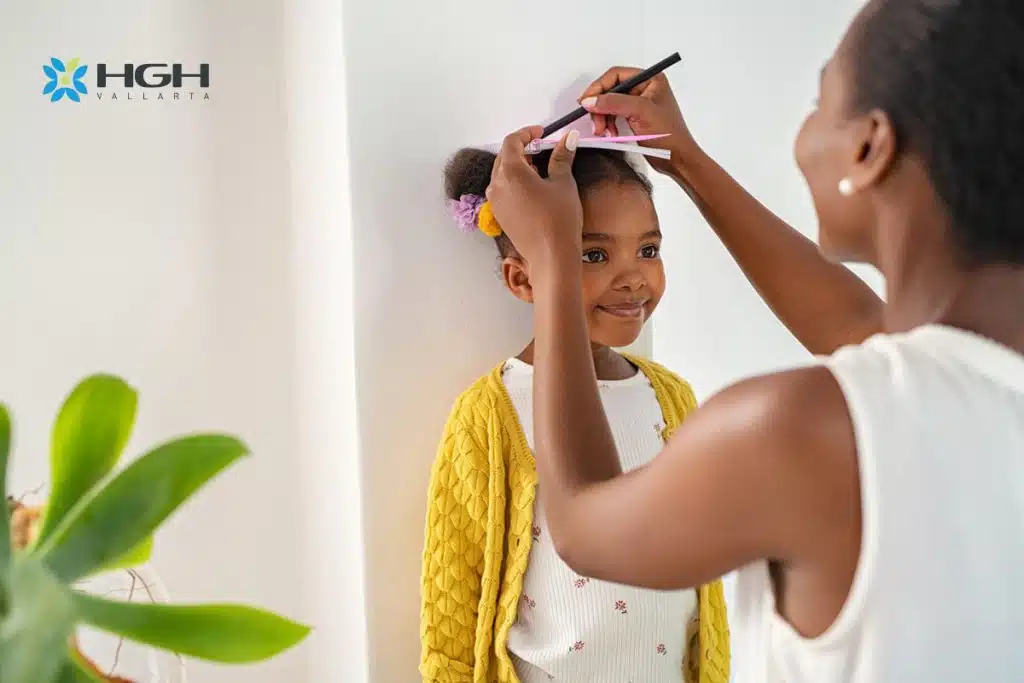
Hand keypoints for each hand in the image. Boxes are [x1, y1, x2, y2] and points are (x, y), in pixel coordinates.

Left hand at [487, 126, 583, 271]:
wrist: (551, 256)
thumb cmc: (559, 218)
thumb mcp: (563, 183)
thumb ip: (562, 157)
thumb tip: (569, 138)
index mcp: (510, 171)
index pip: (512, 142)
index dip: (527, 133)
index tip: (542, 134)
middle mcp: (497, 185)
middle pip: (504, 157)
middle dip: (522, 150)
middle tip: (543, 150)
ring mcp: (495, 202)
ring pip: (502, 174)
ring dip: (518, 166)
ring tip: (540, 170)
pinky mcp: (499, 215)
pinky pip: (503, 191)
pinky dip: (515, 183)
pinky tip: (533, 189)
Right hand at [579, 67, 698, 177]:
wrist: (678, 159)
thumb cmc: (669, 135)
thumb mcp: (641, 113)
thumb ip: (614, 103)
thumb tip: (589, 100)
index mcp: (650, 79)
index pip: (616, 75)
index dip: (599, 87)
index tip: (586, 102)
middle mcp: (644, 88)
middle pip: (610, 90)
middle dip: (600, 106)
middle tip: (596, 123)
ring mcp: (639, 103)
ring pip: (610, 103)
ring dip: (602, 117)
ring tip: (602, 131)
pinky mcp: (635, 117)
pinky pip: (614, 115)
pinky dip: (608, 124)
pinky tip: (609, 134)